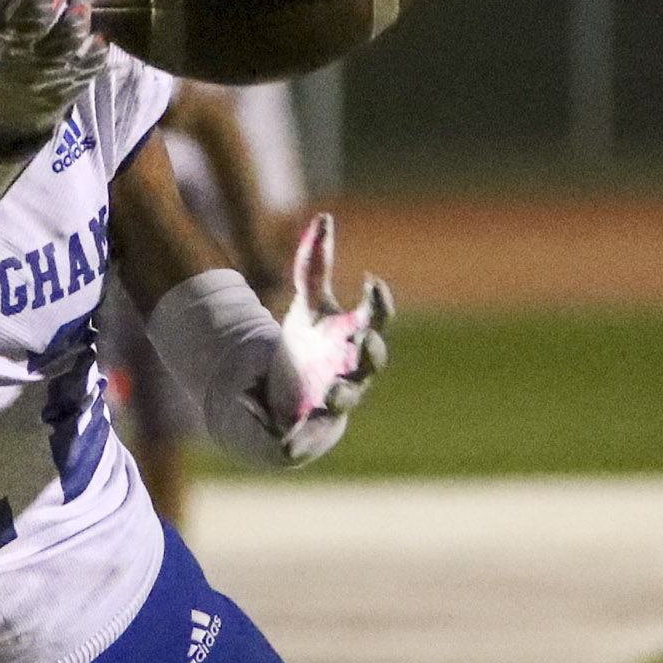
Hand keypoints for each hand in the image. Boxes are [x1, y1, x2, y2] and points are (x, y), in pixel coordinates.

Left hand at [253, 213, 390, 463]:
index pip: (376, 318)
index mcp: (355, 338)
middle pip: (371, 361)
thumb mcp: (308, 306)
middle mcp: (353, 369)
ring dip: (342, 395)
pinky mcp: (311, 425)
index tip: (371, 281)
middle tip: (365, 339)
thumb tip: (324, 218)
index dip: (378, 301)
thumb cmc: (309, 345)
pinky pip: (307, 434)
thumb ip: (314, 267)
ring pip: (346, 398)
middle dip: (370, 351)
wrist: (290, 392)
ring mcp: (335, 399)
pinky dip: (297, 439)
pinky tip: (284, 444)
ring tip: (332, 393)